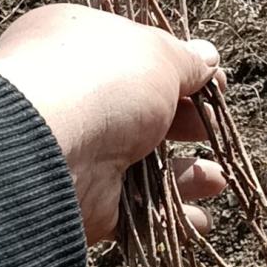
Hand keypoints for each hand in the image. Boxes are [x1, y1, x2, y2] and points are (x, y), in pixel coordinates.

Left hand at [0, 4, 225, 244]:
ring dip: (185, 175)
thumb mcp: (156, 56)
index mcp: (78, 47)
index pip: (134, 56)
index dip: (178, 69)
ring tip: (217, 180)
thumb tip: (208, 57)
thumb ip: (185, 61)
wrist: (49, 152)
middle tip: (213, 128)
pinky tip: (201, 219)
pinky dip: (169, 217)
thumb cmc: (101, 82)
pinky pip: (135, 211)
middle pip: (143, 114)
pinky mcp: (87, 202)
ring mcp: (81, 153)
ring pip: (143, 165)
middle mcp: (76, 99)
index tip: (215, 82)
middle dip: (186, 123)